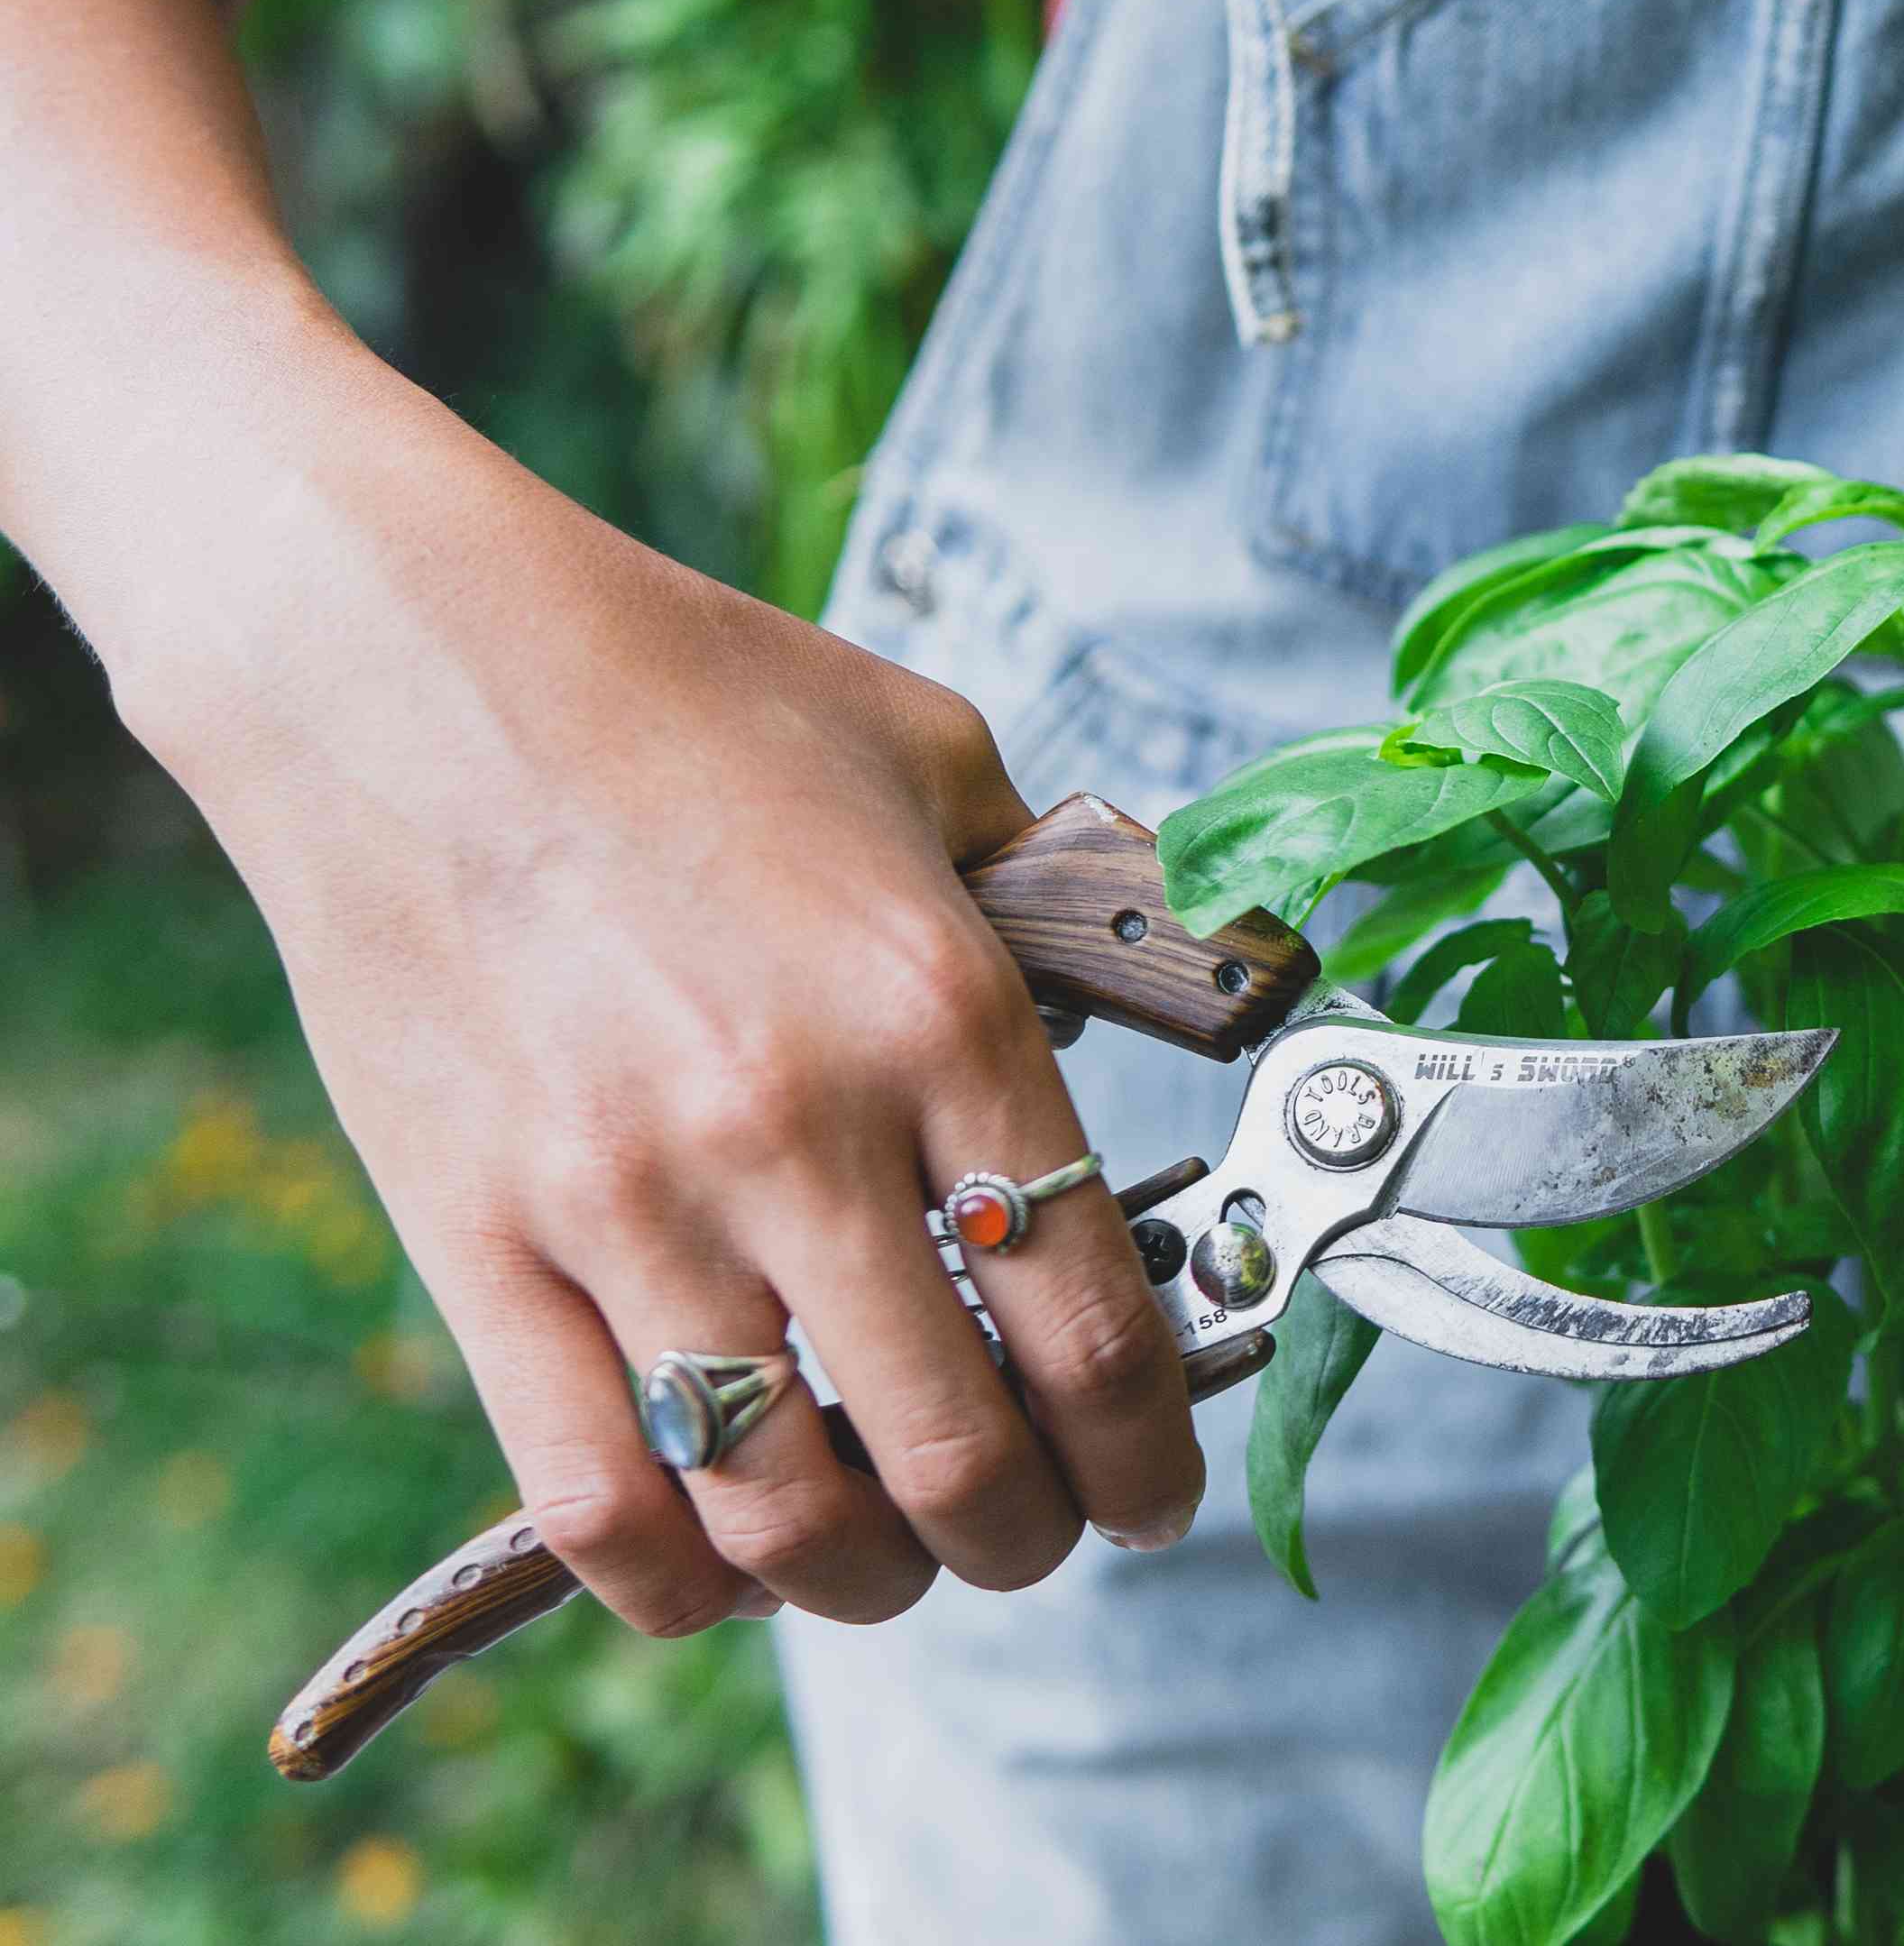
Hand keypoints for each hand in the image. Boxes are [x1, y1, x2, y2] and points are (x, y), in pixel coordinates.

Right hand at [139, 447, 1204, 1635]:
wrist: (409, 661)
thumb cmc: (693, 693)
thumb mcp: (940, 759)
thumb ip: (1059, 901)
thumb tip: (1150, 1016)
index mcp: (943, 1011)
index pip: (1096, 1324)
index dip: (1147, 1455)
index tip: (1152, 1487)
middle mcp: (799, 1126)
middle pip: (958, 1456)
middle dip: (1028, 1539)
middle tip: (1037, 1532)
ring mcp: (625, 1200)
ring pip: (783, 1514)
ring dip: (868, 1582)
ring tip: (894, 1557)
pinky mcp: (472, 1244)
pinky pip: (591, 1499)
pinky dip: (680, 1584)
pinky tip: (729, 1563)